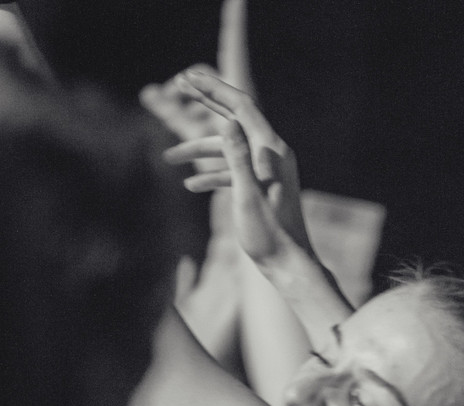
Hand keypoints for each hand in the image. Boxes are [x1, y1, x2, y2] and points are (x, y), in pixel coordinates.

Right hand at [162, 67, 310, 267]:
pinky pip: (234, 171)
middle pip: (234, 119)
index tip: (187, 76)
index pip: (241, 106)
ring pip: (229, 149)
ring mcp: (266, 171)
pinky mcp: (261, 187)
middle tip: (179, 85)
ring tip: (169, 158)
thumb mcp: (247, 194)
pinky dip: (213, 174)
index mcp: (271, 150)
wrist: (288, 266)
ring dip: (199, 152)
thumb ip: (237, 156)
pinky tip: (191, 185)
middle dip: (206, 104)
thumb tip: (226, 123)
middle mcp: (271, 154)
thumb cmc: (269, 235)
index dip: (213, 88)